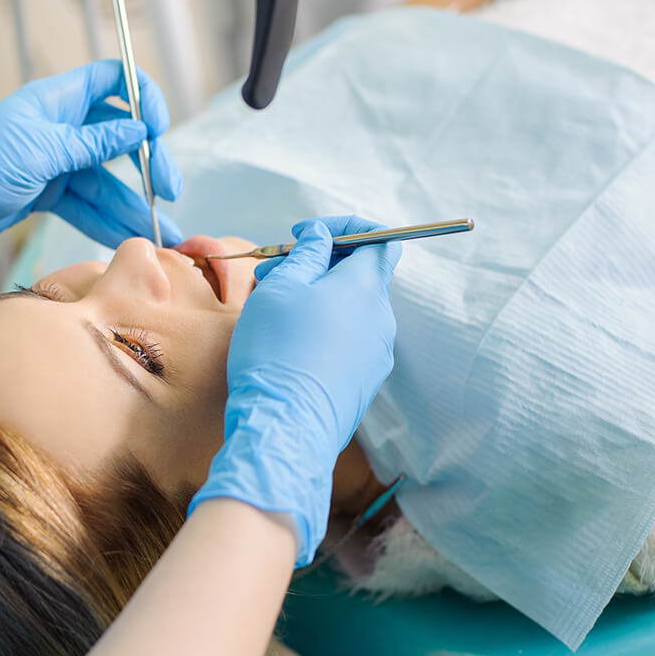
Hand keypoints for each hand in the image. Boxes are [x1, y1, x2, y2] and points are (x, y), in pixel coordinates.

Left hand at [0, 60, 181, 279]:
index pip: (112, 81)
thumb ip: (93, 144)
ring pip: (106, 180)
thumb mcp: (41, 152)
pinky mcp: (49, 193)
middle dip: (148, 165)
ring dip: (133, 205)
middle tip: (169, 192)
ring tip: (161, 234)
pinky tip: (129, 237)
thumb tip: (139, 130)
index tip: (160, 128)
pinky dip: (107, 221)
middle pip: (120, 138)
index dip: (142, 97)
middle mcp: (61, 127)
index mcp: (57, 101)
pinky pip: (88, 205)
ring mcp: (56, 162)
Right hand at [189, 216, 400, 565]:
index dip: (344, 229)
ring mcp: (376, 354)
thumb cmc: (277, 350)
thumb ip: (307, 254)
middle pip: (359, 275)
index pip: (379, 239)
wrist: (284, 426)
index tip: (305, 234)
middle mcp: (381, 319)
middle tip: (274, 271)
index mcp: (366, 288)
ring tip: (273, 309)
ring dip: (316, 298)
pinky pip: (348, 341)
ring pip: (350, 310)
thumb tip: (322, 237)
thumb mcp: (282, 288)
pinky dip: (323, 329)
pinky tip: (288, 343)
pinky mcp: (364, 382)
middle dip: (318, 265)